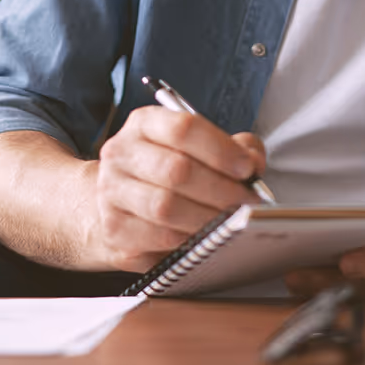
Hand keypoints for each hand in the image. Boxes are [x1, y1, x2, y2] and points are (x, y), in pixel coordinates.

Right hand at [93, 107, 265, 272]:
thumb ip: (233, 146)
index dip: (220, 149)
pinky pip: (158, 240)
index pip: (183, 129)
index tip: (247, 167)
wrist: (118, 198)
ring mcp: (112, 193)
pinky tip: (206, 237)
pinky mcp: (114, 230)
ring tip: (232, 221)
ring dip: (208, 218)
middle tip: (248, 201)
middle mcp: (122, 153)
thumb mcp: (199, 144)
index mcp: (145, 123)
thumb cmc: (168, 166)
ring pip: (166, 209)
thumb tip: (253, 162)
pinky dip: (189, 240)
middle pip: (176, 171)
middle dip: (221, 189)